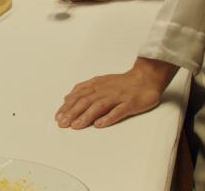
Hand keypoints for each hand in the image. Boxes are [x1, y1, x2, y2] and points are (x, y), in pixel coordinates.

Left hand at [54, 57, 177, 129]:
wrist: (146, 77)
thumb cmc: (122, 83)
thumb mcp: (100, 82)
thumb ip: (84, 89)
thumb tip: (67, 98)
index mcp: (97, 85)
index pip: (79, 95)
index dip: (67, 106)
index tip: (58, 117)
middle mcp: (105, 90)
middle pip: (86, 101)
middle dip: (72, 112)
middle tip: (62, 123)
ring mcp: (118, 97)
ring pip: (99, 106)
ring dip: (86, 116)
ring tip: (76, 126)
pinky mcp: (130, 104)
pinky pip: (118, 111)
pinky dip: (108, 117)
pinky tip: (99, 125)